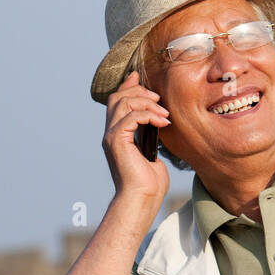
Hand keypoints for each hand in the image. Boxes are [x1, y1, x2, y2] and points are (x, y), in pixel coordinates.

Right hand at [103, 70, 170, 203]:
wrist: (142, 198)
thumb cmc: (149, 182)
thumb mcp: (152, 152)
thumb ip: (150, 136)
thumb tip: (159, 124)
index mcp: (117, 134)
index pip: (116, 101)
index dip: (127, 85)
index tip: (138, 76)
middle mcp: (110, 133)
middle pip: (118, 97)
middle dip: (139, 91)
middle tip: (159, 99)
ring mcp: (111, 136)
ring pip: (123, 103)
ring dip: (147, 102)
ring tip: (163, 113)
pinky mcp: (117, 141)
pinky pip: (131, 117)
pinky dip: (149, 115)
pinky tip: (163, 122)